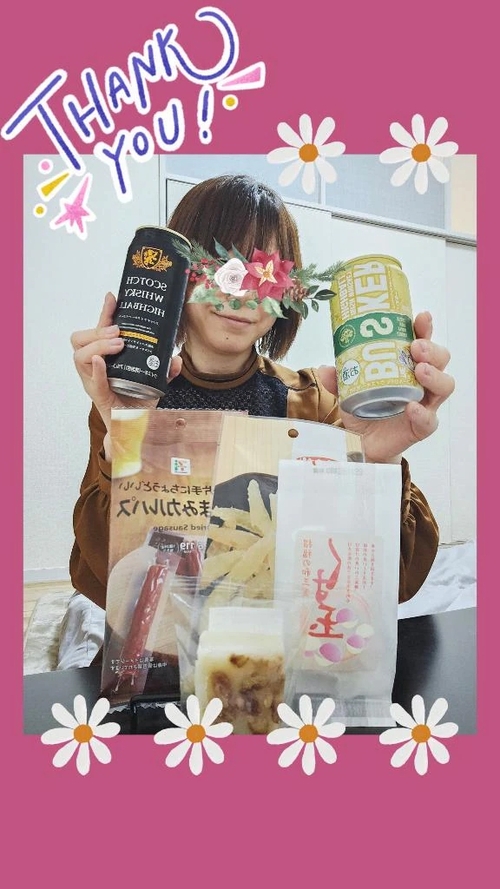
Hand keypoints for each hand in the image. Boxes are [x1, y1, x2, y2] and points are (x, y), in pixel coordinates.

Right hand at [71, 292, 181, 434]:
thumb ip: (165, 370)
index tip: (113, 297)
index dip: (104, 313)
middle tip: (118, 332)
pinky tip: (102, 361)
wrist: (136, 431)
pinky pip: (92, 382)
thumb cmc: (138, 405)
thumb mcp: (154, 382)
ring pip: (79, 356)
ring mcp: (93, 383)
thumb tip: (175, 357)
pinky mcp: (99, 398)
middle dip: (97, 331)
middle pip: (79, 340)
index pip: (98, 331)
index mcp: (105, 360)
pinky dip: (97, 370)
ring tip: (117, 344)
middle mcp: (94, 369)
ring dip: (97, 345)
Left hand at [317, 311, 454, 462]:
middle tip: (416, 347)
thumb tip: (325, 368)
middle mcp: (421, 382)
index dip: (424, 328)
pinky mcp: (421, 427)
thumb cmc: (363, 409)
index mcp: (407, 365)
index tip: (420, 317)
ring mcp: (425, 404)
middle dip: (432, 349)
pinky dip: (422, 413)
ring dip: (435, 375)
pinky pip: (429, 420)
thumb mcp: (347, 391)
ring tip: (420, 370)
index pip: (422, 341)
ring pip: (444, 386)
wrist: (361, 444)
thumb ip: (338, 379)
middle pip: (440, 359)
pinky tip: (412, 408)